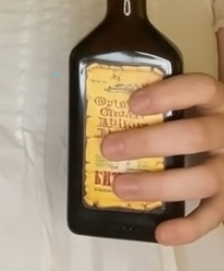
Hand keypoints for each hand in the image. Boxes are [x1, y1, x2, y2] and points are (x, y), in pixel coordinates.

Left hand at [100, 73, 223, 245]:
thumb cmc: (198, 118)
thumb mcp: (189, 102)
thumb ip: (162, 103)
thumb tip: (107, 109)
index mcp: (215, 100)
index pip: (198, 88)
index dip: (167, 95)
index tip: (132, 104)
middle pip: (195, 136)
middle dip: (149, 143)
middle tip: (110, 148)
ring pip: (203, 178)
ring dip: (158, 185)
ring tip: (121, 186)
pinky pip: (212, 215)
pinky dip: (188, 228)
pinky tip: (160, 232)